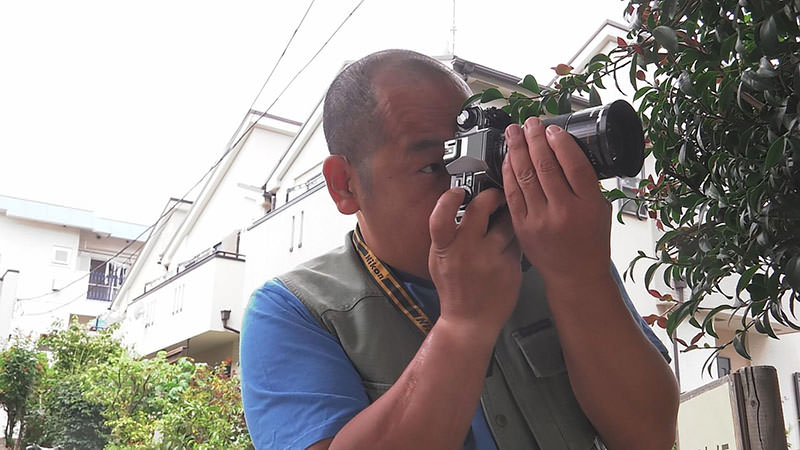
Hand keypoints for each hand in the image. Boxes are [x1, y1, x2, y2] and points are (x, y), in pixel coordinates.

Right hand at [428, 188, 521, 333]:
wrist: (470, 321)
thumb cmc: (454, 289)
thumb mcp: (438, 261)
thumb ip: (446, 235)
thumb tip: (457, 205)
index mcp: (444, 249)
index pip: (440, 216)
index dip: (448, 199)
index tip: (457, 192)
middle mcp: (467, 251)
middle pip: (481, 208)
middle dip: (491, 196)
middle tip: (494, 196)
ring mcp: (491, 258)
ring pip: (507, 222)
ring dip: (508, 217)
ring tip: (505, 220)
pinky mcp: (511, 266)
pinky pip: (517, 241)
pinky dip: (514, 239)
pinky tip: (509, 244)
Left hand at [501, 117, 612, 286]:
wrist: (574, 275)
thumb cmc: (590, 242)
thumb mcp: (600, 209)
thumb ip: (585, 183)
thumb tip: (566, 151)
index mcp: (588, 204)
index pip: (573, 164)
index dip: (560, 142)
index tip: (551, 129)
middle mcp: (563, 211)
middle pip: (545, 166)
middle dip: (534, 139)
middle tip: (529, 123)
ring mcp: (540, 219)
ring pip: (525, 176)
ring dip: (517, 150)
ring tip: (514, 133)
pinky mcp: (523, 226)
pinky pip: (512, 193)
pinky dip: (508, 172)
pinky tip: (507, 158)